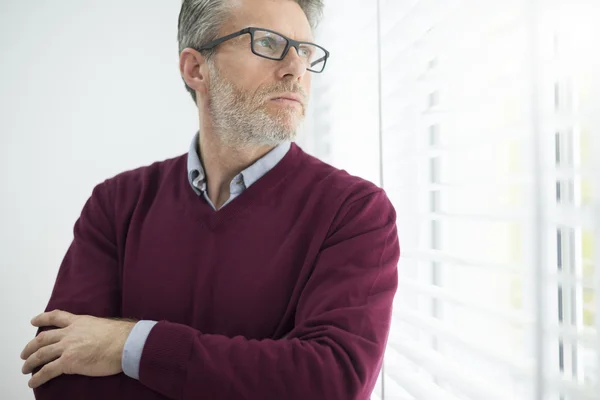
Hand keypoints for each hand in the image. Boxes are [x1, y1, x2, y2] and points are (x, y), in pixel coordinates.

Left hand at [20, 310, 135, 388]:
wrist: (125, 343)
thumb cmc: (121, 336)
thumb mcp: (103, 325)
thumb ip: (94, 330)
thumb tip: (97, 337)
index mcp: (80, 322)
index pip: (57, 317)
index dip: (42, 318)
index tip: (34, 321)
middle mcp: (70, 332)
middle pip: (43, 338)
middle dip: (31, 346)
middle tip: (25, 353)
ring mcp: (68, 347)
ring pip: (41, 354)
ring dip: (30, 362)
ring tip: (25, 368)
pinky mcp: (68, 362)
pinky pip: (47, 370)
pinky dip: (37, 378)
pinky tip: (33, 383)